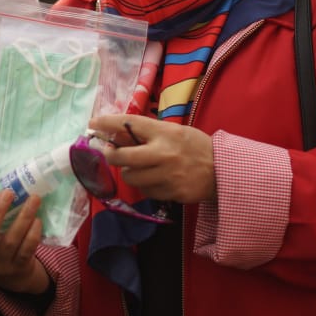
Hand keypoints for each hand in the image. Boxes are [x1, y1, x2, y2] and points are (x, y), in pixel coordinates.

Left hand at [90, 113, 216, 203]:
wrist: (223, 170)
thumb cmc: (196, 147)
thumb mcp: (174, 132)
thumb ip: (149, 133)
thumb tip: (118, 134)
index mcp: (165, 133)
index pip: (130, 124)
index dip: (108, 123)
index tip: (93, 122)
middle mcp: (163, 154)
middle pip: (122, 157)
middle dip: (111, 155)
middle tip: (110, 153)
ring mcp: (166, 176)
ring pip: (131, 177)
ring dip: (129, 173)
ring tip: (138, 168)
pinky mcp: (171, 193)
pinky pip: (146, 191)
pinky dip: (145, 185)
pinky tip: (155, 179)